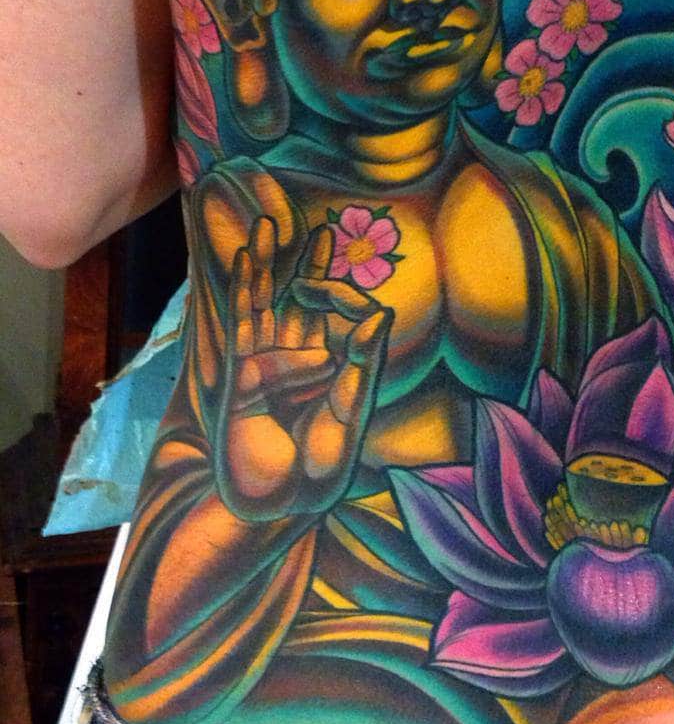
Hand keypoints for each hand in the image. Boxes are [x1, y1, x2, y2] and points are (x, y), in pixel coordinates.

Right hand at [218, 216, 391, 519]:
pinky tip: (246, 257)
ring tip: (268, 222)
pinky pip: (244, 320)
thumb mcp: (351, 409)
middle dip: (310, 267)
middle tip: (319, 230)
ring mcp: (269, 360)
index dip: (348, 299)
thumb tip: (381, 314)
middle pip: (304, 301)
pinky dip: (246, 286)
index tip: (361, 309)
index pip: (342, 317)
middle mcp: (302, 358)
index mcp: (335, 367)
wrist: (279, 500)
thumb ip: (362, 362)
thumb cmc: (321, 467)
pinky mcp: (243, 369)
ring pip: (268, 301)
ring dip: (270, 263)